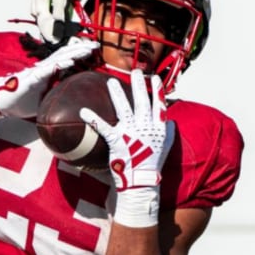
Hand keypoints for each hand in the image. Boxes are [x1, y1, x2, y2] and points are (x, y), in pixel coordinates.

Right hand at [0, 37, 98, 117]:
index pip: (66, 59)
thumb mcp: (44, 100)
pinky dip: (60, 64)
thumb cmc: (21, 101)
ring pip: (59, 58)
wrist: (2, 104)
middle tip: (96, 44)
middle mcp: (44, 68)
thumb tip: (68, 102)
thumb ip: (55, 95)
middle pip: (65, 54)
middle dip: (81, 48)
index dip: (79, 53)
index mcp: (48, 72)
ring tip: (87, 48)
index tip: (94, 51)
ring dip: (74, 52)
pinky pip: (48, 69)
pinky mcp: (33, 78)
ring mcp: (38, 71)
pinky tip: (70, 61)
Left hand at [80, 70, 174, 226]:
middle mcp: (146, 128)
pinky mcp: (118, 141)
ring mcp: (132, 134)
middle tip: (136, 71)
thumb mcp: (165, 147)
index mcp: (158, 129)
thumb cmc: (151, 165)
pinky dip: (93, 118)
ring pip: (124, 109)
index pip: (159, 106)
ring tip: (111, 81)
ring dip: (117, 94)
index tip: (155, 78)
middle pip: (142, 102)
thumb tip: (170, 121)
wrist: (141, 182)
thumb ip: (168, 132)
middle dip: (139, 85)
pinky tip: (84, 111)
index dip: (157, 91)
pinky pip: (104, 127)